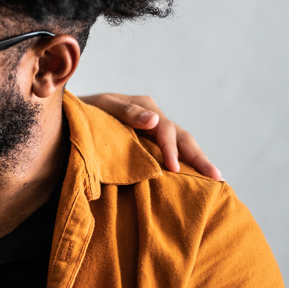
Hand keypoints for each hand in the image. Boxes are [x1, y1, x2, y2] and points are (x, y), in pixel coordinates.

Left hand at [78, 93, 222, 180]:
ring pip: (182, 144)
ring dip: (198, 161)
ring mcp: (154, 130)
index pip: (166, 130)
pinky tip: (196, 178)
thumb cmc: (85, 113)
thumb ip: (127, 113)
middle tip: (217, 178)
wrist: (71, 117)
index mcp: (145, 107)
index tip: (173, 169)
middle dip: (199, 158)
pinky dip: (185, 163)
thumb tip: (154, 119)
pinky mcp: (150, 141)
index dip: (171, 149)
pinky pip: (172, 151)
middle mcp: (154, 117)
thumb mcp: (103, 107)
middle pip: (182, 137)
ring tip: (216, 180)